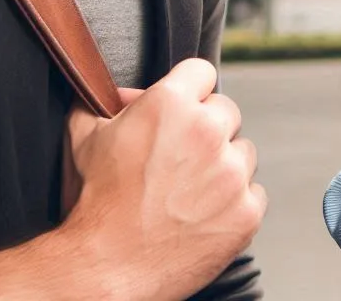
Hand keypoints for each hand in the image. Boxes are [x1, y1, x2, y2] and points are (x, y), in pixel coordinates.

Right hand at [60, 59, 264, 300]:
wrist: (105, 268)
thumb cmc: (95, 201)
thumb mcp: (86, 136)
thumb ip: (106, 102)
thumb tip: (128, 94)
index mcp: (171, 103)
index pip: (202, 72)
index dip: (190, 90)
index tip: (184, 108)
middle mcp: (207, 131)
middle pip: (227, 110)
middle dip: (208, 128)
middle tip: (182, 156)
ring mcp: (231, 173)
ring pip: (243, 151)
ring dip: (225, 165)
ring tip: (191, 189)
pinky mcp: (246, 211)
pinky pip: (255, 192)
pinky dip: (236, 203)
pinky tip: (206, 213)